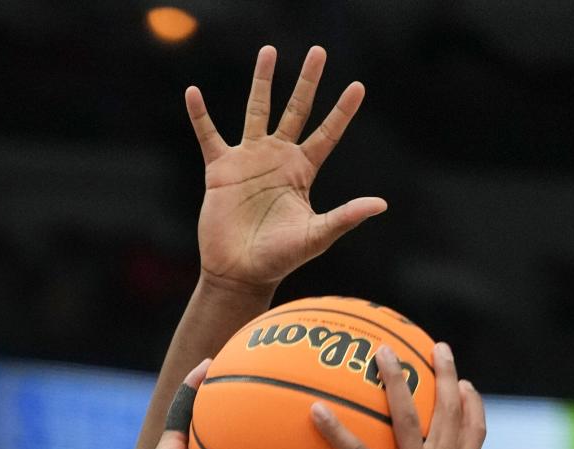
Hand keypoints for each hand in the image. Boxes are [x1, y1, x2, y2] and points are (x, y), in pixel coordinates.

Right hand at [187, 44, 385, 295]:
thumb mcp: (316, 236)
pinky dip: (200, 115)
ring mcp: (249, 161)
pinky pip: (209, 135)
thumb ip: (345, 217)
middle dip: (308, 81)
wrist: (239, 273)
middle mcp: (277, 159)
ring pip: (257, 110)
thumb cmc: (279, 259)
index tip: (358, 87)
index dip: (342, 112)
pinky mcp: (221, 170)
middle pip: (296, 110)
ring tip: (268, 51)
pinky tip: (193, 93)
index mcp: (302, 172)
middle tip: (319, 51)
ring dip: (262, 81)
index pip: (327, 134)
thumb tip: (381, 205)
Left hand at [310, 344, 485, 448]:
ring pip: (408, 417)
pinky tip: (315, 412)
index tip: (468, 386)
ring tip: (380, 353)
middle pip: (449, 413)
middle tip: (439, 347)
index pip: (473, 436)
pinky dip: (336, 431)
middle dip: (446, 376)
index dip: (473, 408)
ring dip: (395, 381)